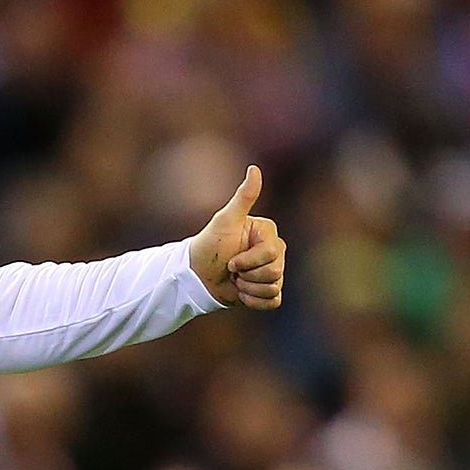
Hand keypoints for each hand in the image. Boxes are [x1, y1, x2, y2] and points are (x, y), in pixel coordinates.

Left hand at [188, 165, 286, 309]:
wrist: (195, 276)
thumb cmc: (208, 245)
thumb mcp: (225, 221)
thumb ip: (243, 197)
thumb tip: (254, 168)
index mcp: (268, 234)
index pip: (272, 254)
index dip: (248, 261)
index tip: (230, 259)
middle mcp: (274, 251)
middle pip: (275, 272)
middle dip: (247, 275)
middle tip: (230, 270)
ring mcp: (272, 272)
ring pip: (273, 288)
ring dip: (248, 289)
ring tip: (234, 280)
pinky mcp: (267, 291)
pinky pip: (273, 301)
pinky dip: (253, 301)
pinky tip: (239, 293)